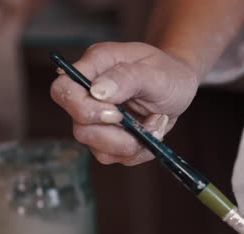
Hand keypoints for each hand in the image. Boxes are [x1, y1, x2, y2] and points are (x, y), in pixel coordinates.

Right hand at [50, 42, 198, 164]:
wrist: (179, 86)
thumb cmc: (168, 72)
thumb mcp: (156, 72)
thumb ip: (127, 77)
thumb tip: (97, 91)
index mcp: (95, 67)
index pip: (63, 90)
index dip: (83, 108)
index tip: (117, 114)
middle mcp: (90, 94)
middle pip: (80, 127)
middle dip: (117, 135)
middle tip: (151, 122)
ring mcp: (97, 120)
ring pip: (97, 148)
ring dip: (133, 144)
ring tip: (157, 123)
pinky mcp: (109, 139)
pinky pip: (115, 157)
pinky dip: (139, 151)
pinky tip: (153, 132)